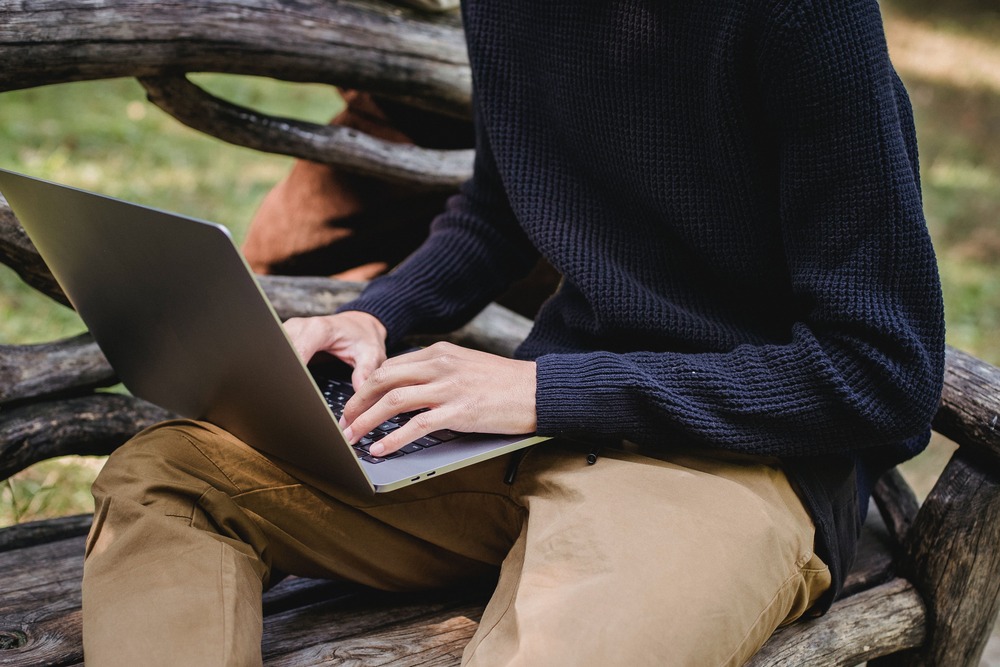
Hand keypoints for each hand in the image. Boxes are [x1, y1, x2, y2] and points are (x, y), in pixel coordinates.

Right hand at [283, 311, 386, 389]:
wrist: (358, 325)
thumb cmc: (363, 338)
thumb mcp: (371, 354)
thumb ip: (365, 372)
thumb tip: (359, 392)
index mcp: (319, 329)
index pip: (296, 350)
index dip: (293, 371)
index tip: (294, 388)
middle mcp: (300, 326)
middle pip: (280, 350)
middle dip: (281, 372)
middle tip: (286, 394)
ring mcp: (290, 330)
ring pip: (273, 350)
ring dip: (277, 368)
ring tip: (283, 388)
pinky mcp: (285, 337)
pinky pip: (276, 351)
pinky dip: (278, 365)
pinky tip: (283, 381)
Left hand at [340, 342, 536, 456]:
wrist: (539, 390)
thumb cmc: (505, 383)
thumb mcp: (466, 366)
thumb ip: (438, 372)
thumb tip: (410, 390)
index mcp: (439, 352)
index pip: (390, 366)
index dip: (366, 386)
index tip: (355, 404)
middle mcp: (440, 365)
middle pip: (383, 379)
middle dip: (357, 402)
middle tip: (343, 421)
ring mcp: (449, 387)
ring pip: (393, 400)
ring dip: (366, 420)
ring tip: (351, 437)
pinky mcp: (459, 411)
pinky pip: (416, 425)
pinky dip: (392, 438)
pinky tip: (380, 449)